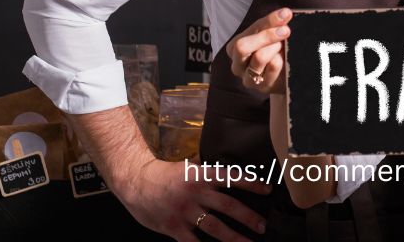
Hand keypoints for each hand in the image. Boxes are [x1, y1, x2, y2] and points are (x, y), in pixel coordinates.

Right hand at [115, 157, 269, 241]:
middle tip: (262, 226)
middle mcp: (196, 192)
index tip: (267, 190)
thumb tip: (228, 178)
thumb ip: (207, 174)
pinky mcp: (174, 227)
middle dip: (248, 217)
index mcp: (201, 174)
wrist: (136, 182)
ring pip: (215, 227)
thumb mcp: (189, 167)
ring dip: (234, 237)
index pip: (232, 177)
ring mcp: (185, 211)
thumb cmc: (163, 176)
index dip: (251, 184)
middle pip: (229, 206)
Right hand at [226, 8, 291, 93]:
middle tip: (286, 31)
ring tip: (283, 47)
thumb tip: (285, 13)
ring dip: (275, 48)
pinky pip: (273, 67)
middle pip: (242, 46)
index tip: (286, 14)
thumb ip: (273, 25)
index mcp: (234, 48)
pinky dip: (282, 60)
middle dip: (267, 35)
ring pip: (259, 57)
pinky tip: (284, 60)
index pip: (249, 30)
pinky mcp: (262, 87)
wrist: (284, 77)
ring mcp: (248, 78)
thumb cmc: (274, 53)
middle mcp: (237, 64)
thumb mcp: (270, 37)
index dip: (269, 20)